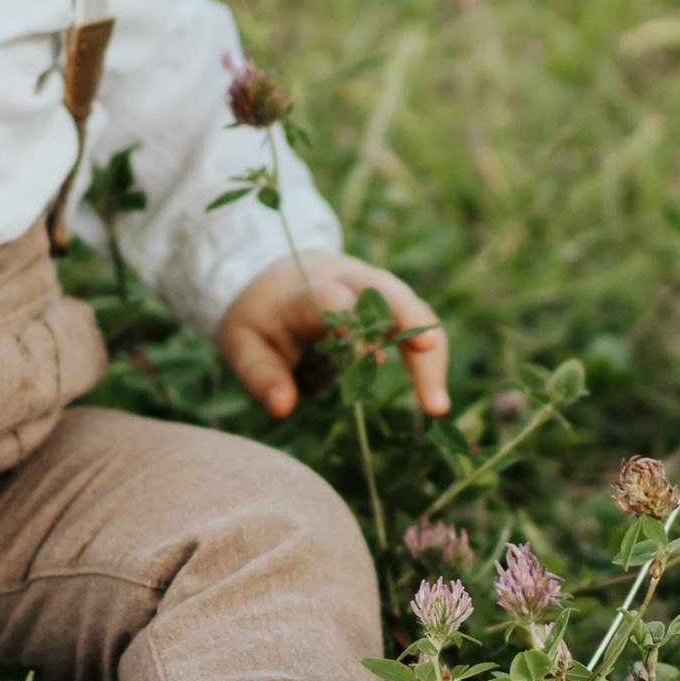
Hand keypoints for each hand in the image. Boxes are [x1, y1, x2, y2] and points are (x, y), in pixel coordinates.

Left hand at [216, 251, 449, 421]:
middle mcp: (344, 279)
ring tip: (436, 404)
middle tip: (425, 356)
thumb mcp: (243, 343)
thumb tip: (283, 407)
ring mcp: (372, 285)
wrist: (273, 273)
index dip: (352, 324)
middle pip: (385, 291)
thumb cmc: (261, 317)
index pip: (331, 298)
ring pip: (410, 306)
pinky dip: (429, 352)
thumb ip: (261, 375)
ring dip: (429, 349)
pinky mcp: (389, 298)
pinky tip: (432, 392)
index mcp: (304, 291)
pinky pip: (417, 319)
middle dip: (408, 321)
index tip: (370, 359)